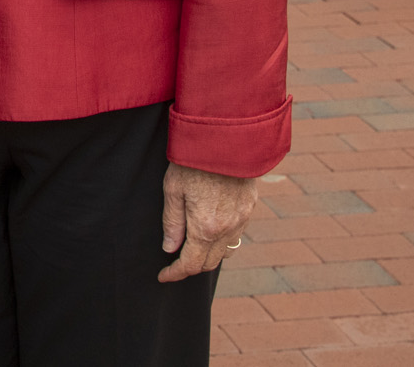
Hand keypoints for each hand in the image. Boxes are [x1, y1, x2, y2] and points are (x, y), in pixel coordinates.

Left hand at [159, 162, 260, 282]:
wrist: (226, 137)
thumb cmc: (194, 160)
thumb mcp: (173, 189)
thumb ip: (172, 222)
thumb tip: (169, 248)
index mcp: (205, 227)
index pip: (191, 264)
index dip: (175, 274)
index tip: (164, 276)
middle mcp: (227, 229)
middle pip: (209, 263)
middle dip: (191, 267)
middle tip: (175, 262)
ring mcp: (242, 220)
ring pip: (225, 251)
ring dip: (209, 254)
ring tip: (193, 246)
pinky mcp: (250, 208)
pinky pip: (236, 234)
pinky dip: (222, 239)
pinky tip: (211, 228)